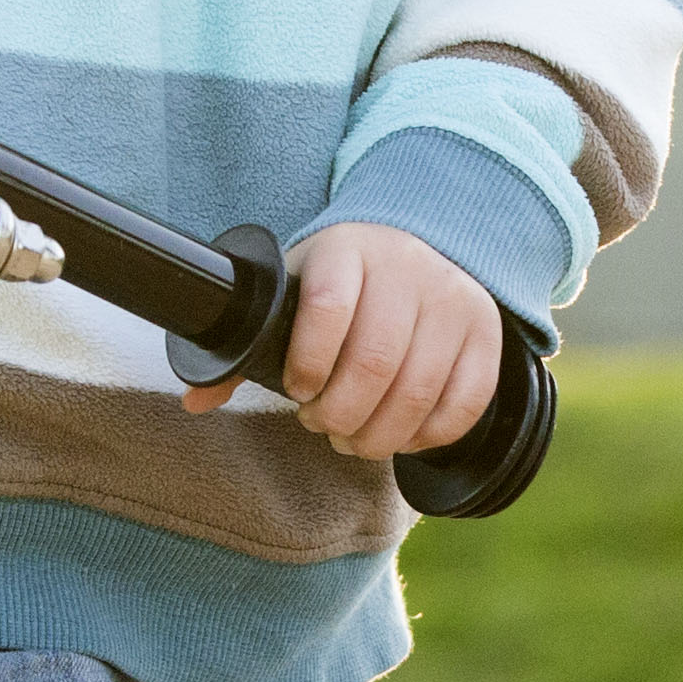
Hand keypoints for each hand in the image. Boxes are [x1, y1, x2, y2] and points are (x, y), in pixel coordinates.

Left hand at [196, 222, 502, 460]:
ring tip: (356, 438)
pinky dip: (428, 435)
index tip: (297, 390)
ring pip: (419, 390)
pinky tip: (402, 435)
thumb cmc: (340, 283)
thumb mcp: (293, 293)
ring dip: (379, 434)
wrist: (415, 243)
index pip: (326, 308)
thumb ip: (246, 350)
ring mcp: (453, 300)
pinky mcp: (486, 333)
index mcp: (346, 250)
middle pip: (374, 362)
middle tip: (322, 424)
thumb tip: (196, 402)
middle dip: (339, 414)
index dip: (306, 365)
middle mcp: (406, 268)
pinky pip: (465, 402)